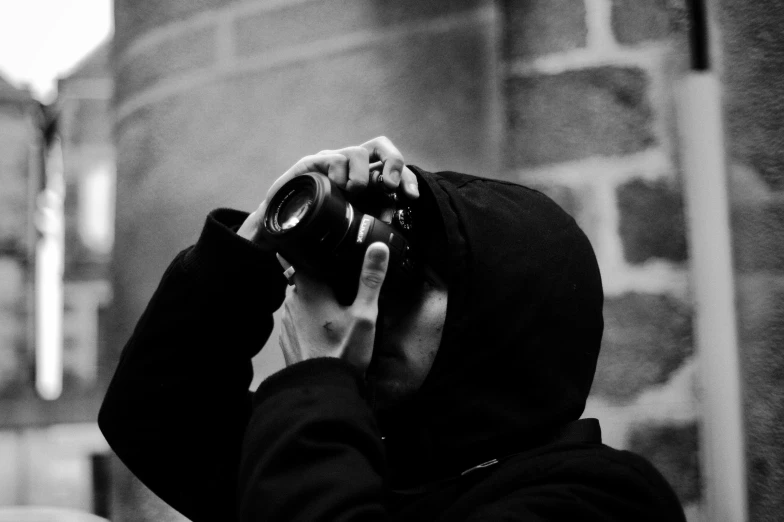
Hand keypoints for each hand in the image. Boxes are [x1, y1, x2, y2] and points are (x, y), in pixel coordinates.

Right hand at [237, 136, 418, 241]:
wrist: (283, 226)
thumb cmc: (321, 225)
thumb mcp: (351, 224)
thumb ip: (371, 221)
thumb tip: (393, 227)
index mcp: (368, 179)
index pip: (394, 170)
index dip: (407, 179)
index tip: (411, 197)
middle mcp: (353, 167)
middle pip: (382, 147)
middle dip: (393, 162)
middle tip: (390, 185)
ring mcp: (334, 162)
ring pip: (359, 152)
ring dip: (362, 175)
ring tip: (354, 192)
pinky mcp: (314, 163)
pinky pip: (335, 159)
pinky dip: (340, 173)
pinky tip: (337, 187)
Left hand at [276, 243, 388, 374]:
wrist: (322, 389)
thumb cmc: (342, 352)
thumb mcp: (364, 314)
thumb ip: (370, 280)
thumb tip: (378, 249)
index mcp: (308, 288)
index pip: (308, 259)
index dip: (323, 259)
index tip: (336, 265)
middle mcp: (291, 301)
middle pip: (306, 280)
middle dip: (323, 283)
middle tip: (344, 294)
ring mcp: (287, 322)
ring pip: (302, 301)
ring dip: (316, 303)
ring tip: (338, 314)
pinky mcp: (287, 339)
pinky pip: (299, 322)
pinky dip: (310, 323)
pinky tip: (327, 333)